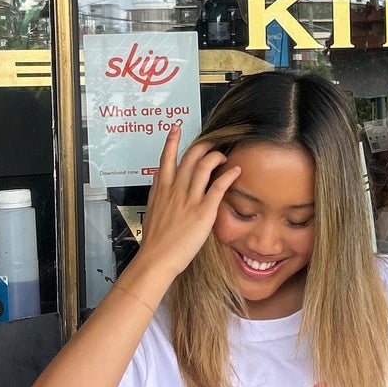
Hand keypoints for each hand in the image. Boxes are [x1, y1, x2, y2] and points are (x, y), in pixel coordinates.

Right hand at [136, 123, 239, 279]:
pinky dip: (228, 175)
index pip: (166, 158)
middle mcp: (175, 190)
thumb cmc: (155, 239)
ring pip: (204, 166)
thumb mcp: (151, 209)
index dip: (172, 141)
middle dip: (203, 146)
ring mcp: (189, 199)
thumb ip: (157, 190)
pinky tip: (236, 170)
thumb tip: (159, 175)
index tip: (176, 128)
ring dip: (216, 156)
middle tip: (213, 143)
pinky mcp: (203, 211)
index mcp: (162, 189)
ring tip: (225, 155)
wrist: (156, 259)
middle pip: (190, 157)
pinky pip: (218, 187)